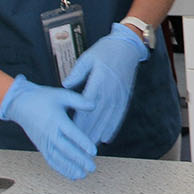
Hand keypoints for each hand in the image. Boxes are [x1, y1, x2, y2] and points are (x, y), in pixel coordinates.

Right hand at [0, 75, 96, 178]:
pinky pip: (51, 160)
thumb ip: (78, 101)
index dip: (82, 143)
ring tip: (83, 175)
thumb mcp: (61, 95)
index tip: (93, 152)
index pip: (71, 134)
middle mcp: (50, 133)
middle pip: (65, 149)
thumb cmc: (43, 98)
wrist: (20, 104)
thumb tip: (94, 105)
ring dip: (70, 168)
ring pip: (58, 158)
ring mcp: (44, 142)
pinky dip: (61, 168)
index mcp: (56, 120)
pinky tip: (72, 175)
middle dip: (79, 160)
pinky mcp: (41, 146)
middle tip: (92, 168)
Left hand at [64, 22, 148, 143]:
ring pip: (108, 119)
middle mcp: (110, 91)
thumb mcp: (87, 57)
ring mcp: (119, 95)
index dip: (79, 120)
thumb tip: (65, 84)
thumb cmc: (105, 50)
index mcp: (99, 81)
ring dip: (99, 134)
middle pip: (97, 116)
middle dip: (88, 132)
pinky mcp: (125, 97)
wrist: (128, 46)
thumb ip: (77, 73)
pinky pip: (119, 116)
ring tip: (90, 147)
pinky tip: (106, 138)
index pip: (87, 106)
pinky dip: (112, 128)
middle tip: (78, 146)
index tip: (71, 132)